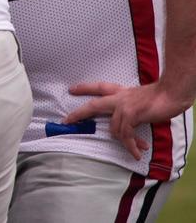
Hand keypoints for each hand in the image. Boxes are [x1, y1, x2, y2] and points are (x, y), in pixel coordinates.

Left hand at [66, 79, 193, 158]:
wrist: (172, 92)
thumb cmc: (160, 97)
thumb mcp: (140, 99)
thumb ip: (131, 107)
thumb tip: (128, 123)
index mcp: (121, 92)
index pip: (99, 87)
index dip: (85, 88)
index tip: (71, 89)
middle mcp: (119, 97)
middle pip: (94, 105)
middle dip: (79, 113)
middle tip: (67, 121)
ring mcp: (123, 105)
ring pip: (114, 128)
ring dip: (125, 142)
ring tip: (135, 150)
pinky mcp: (131, 113)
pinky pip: (126, 134)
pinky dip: (131, 145)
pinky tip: (137, 152)